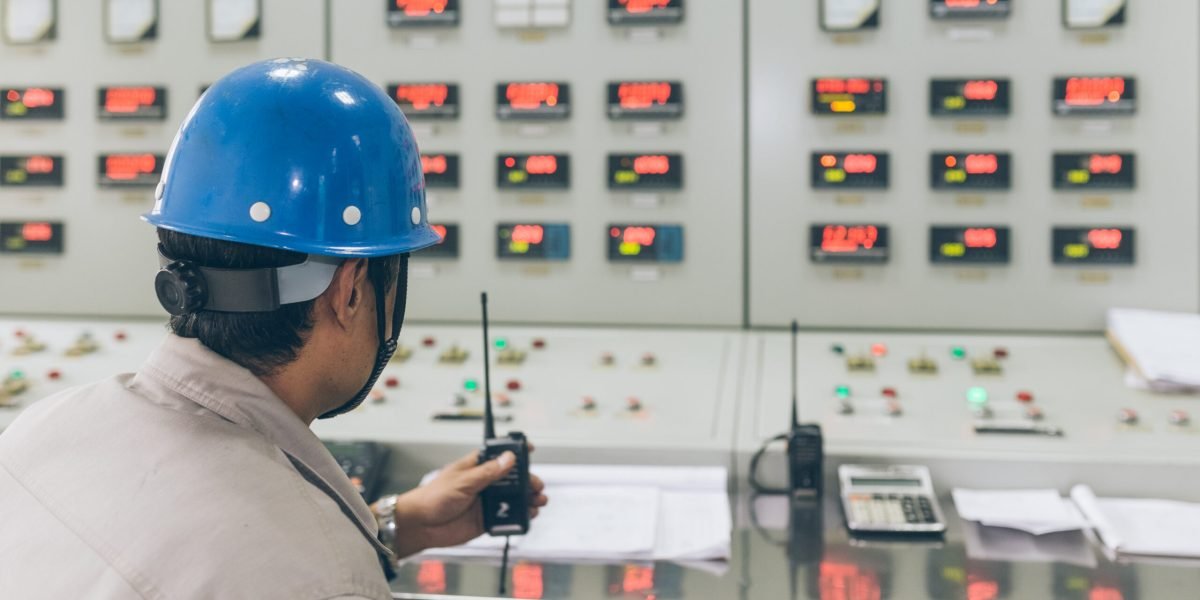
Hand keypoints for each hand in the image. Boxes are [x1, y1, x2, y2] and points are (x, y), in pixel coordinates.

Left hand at [389, 450, 547, 557]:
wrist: (421, 525)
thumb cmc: (433, 497)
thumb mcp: (462, 481)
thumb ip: (487, 472)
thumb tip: (509, 458)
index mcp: (477, 467)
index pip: (500, 455)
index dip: (515, 451)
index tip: (530, 448)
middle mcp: (485, 483)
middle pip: (514, 478)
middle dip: (528, 480)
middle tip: (535, 486)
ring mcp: (487, 501)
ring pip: (514, 497)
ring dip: (528, 498)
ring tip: (538, 500)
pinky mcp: (488, 519)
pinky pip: (509, 516)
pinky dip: (521, 515)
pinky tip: (529, 514)